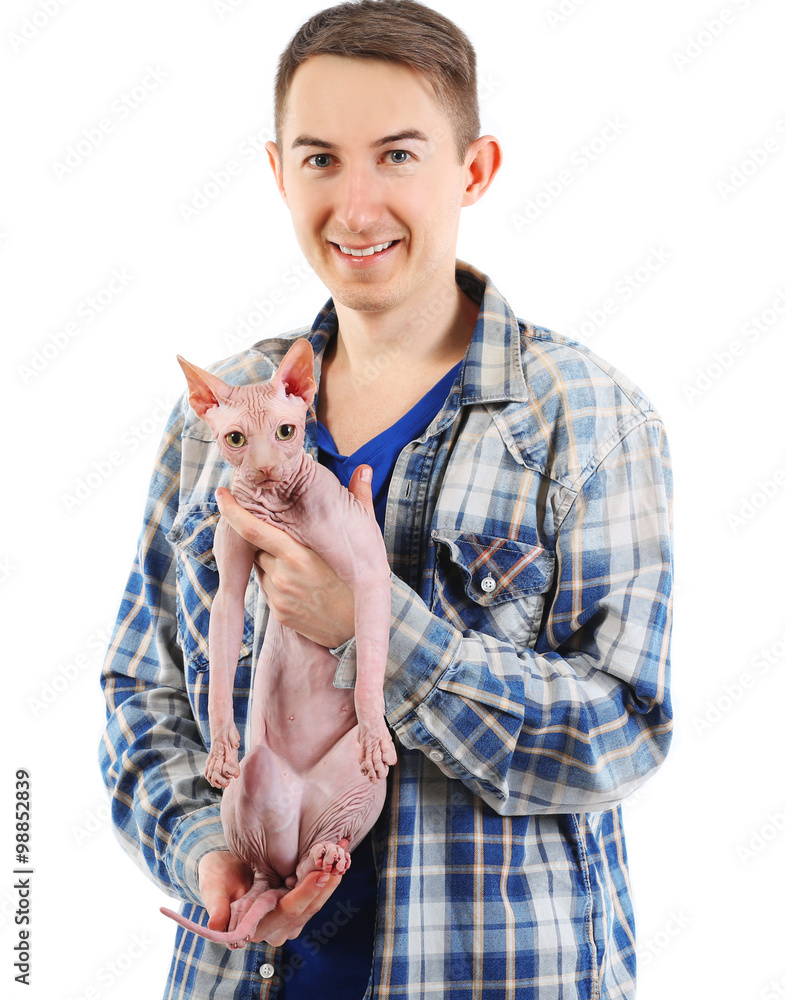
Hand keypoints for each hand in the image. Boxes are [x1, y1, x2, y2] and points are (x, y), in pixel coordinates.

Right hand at [198, 849, 347, 946]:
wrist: (226, 870)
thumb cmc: (218, 877)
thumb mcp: (213, 884)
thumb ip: (216, 904)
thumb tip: (215, 926)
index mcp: (255, 927)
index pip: (286, 912)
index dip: (305, 894)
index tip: (320, 873)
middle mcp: (277, 928)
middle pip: (308, 908)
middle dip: (325, 881)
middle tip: (339, 854)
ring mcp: (290, 919)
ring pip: (317, 901)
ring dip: (332, 876)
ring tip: (342, 849)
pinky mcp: (299, 905)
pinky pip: (318, 893)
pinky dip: (328, 873)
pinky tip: (339, 853)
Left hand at [215, 465, 374, 648]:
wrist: (362, 629)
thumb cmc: (363, 580)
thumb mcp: (365, 539)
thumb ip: (359, 500)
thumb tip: (364, 468)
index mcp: (298, 554)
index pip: (253, 530)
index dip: (232, 511)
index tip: (222, 495)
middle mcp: (283, 575)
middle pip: (259, 548)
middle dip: (270, 544)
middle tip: (296, 549)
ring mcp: (279, 596)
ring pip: (262, 569)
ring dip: (274, 565)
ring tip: (304, 572)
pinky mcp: (279, 613)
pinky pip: (268, 590)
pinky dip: (279, 585)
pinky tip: (303, 589)